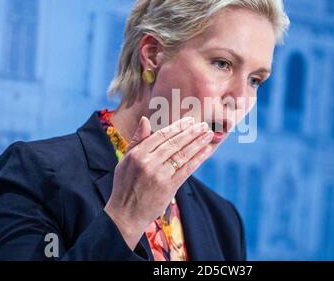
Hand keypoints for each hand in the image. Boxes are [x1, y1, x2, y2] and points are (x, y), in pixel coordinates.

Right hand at [104, 116, 213, 249]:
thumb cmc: (125, 185)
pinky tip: (206, 151)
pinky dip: (198, 159)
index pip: (161, 136)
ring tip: (208, 135)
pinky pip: (187, 170)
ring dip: (198, 144)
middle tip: (203, 125)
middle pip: (174, 144)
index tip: (189, 120)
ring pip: (182, 155)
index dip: (177, 127)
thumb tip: (145, 119)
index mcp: (137, 154)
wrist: (126, 214)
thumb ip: (137, 140)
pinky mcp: (169, 187)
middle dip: (191, 133)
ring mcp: (159, 176)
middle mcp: (148, 163)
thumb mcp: (125, 160)